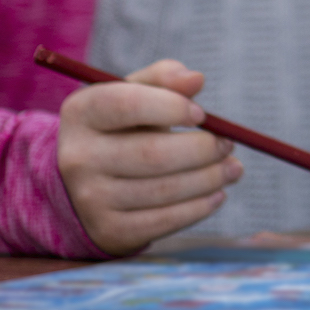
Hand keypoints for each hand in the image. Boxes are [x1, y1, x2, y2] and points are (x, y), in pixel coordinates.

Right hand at [56, 59, 240, 255]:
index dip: (172, 106)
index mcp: (82, 112)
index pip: (129, 104)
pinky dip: (198, 208)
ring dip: (209, 179)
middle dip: (202, 149)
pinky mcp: (108, 231)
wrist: (82, 186)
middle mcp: (77, 157)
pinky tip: (217, 195)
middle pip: (153, 153)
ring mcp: (90, 198)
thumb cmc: (120, 128)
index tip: (202, 114)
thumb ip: (163, 79)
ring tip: (232, 169)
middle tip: (228, 145)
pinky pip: (163, 221)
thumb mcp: (131, 95)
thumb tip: (196, 79)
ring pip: (164, 189)